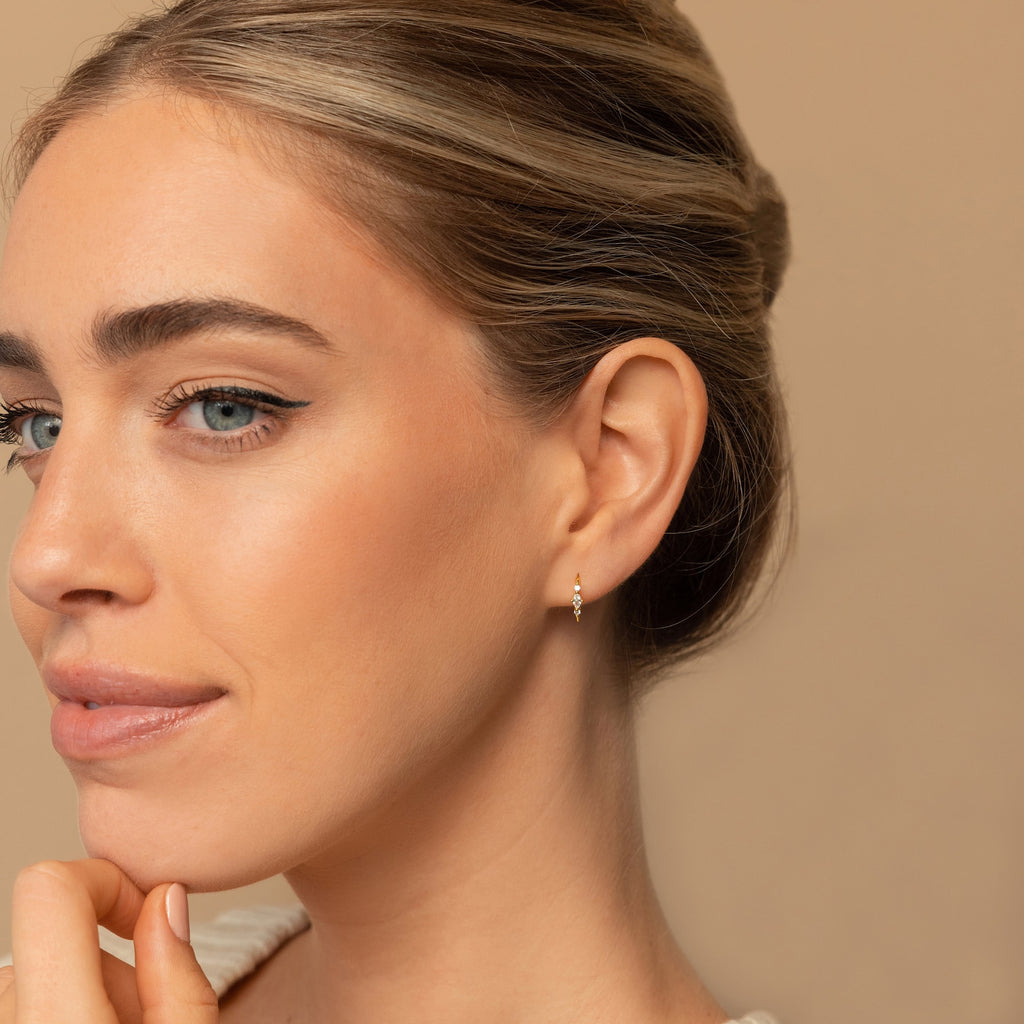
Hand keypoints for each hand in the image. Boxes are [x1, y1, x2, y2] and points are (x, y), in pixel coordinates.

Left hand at [0, 858, 217, 1022]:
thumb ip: (177, 977)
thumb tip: (165, 897)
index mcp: (57, 1020)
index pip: (50, 889)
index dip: (106, 880)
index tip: (141, 917)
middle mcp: (8, 1022)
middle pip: (54, 936)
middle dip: (108, 958)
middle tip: (145, 1017)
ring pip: (38, 972)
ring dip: (83, 991)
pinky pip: (21, 1002)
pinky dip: (57, 1012)